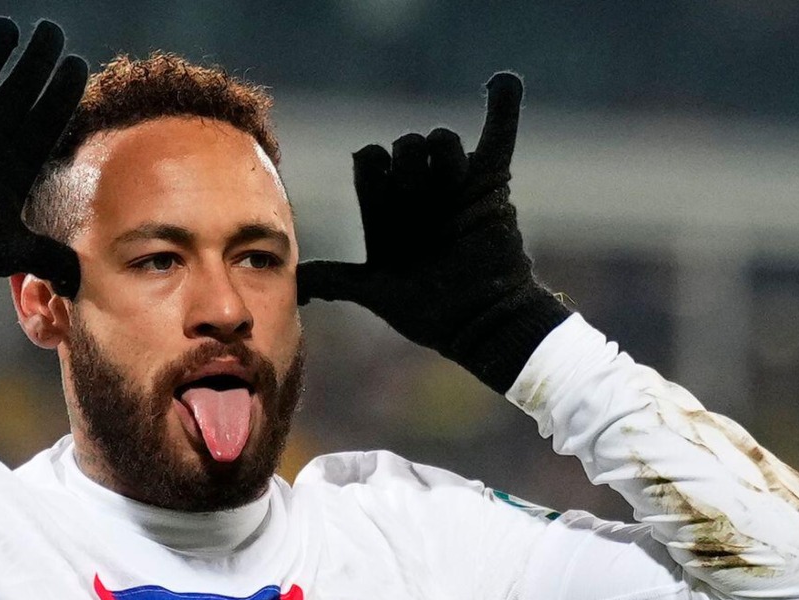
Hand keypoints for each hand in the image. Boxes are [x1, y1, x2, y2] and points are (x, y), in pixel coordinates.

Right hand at [0, 18, 87, 330]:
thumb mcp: (15, 252)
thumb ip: (50, 255)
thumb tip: (81, 277)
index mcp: (16, 166)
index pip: (48, 118)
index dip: (63, 90)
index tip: (77, 63)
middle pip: (19, 88)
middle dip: (37, 59)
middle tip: (50, 30)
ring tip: (6, 25)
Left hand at [297, 73, 570, 392]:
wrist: (481, 319)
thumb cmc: (429, 311)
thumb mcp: (377, 292)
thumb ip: (337, 280)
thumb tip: (295, 286)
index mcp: (386, 209)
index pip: (370, 160)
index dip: (373, 164)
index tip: (384, 191)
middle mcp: (418, 192)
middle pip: (404, 145)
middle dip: (408, 159)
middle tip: (418, 194)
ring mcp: (454, 184)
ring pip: (441, 139)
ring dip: (442, 151)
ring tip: (450, 182)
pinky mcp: (491, 182)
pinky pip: (499, 135)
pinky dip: (504, 107)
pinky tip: (502, 81)